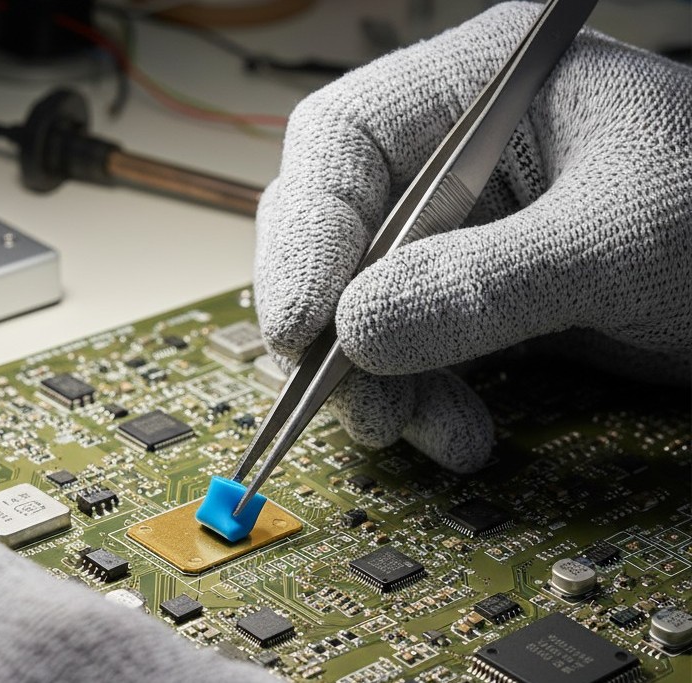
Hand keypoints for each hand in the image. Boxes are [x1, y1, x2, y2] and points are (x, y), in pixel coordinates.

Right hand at [255, 1, 690, 471]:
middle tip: (359, 403)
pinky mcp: (470, 295)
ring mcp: (455, 232)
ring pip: (359, 303)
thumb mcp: (622, 241)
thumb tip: (359, 334)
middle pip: (336, 232)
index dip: (306, 232)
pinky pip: (406, 345)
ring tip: (422, 431)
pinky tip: (454, 431)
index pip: (343, 143)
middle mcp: (449, 158)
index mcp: (475, 91)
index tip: (301, 325)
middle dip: (335, 326)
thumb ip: (492, 282)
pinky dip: (415, 396)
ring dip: (376, 380)